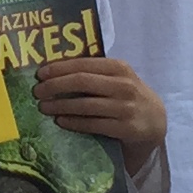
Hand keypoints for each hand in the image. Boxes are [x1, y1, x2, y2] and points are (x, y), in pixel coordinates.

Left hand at [33, 56, 166, 155]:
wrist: (155, 122)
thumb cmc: (127, 96)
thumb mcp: (117, 79)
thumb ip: (94, 73)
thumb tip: (54, 72)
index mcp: (119, 67)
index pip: (83, 64)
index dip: (59, 68)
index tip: (40, 74)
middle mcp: (124, 85)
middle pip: (82, 82)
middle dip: (55, 86)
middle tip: (37, 92)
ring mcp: (125, 107)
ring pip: (85, 105)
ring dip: (60, 106)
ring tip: (43, 107)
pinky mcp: (125, 128)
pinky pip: (93, 124)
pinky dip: (73, 122)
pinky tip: (60, 121)